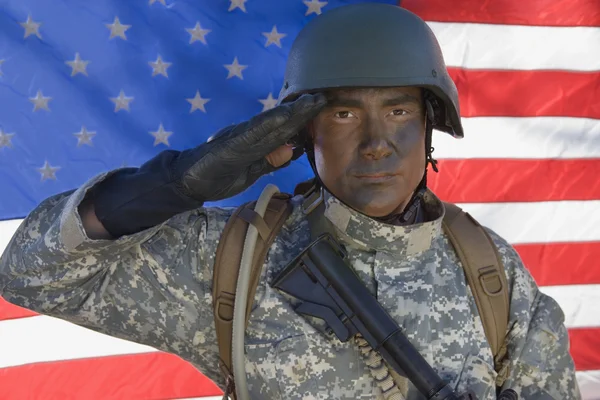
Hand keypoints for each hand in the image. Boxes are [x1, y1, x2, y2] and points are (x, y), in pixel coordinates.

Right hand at [172, 93, 325, 201]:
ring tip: (310, 102)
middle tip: (322, 97)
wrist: (184, 181)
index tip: (320, 108)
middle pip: (280, 122)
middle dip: (302, 111)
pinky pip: (253, 133)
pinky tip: (283, 116)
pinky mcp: (230, 144)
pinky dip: (269, 124)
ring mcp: (239, 137)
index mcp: (253, 141)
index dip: (302, 119)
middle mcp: (247, 133)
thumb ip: (269, 161)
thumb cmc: (216, 176)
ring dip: (292, 113)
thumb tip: (292, 151)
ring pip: (270, 123)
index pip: (282, 129)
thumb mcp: (250, 172)